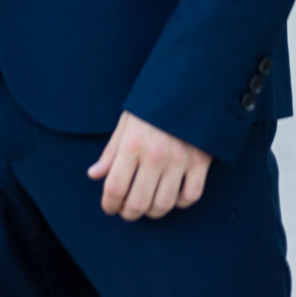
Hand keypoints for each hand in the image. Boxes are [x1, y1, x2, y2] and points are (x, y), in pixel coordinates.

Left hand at [87, 111, 212, 220]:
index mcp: (132, 144)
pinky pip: (190, 196)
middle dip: (128, 213)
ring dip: (152, 212)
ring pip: (163, 204)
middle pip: (138, 202)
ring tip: (147, 206)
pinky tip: (172, 195)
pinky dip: (180, 202)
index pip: (115, 188)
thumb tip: (94, 175)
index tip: (109, 207)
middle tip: (126, 211)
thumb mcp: (126, 122)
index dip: (109, 204)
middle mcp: (155, 155)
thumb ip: (111, 152)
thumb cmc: (153, 103)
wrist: (189, 83)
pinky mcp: (201, 162)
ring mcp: (180, 160)